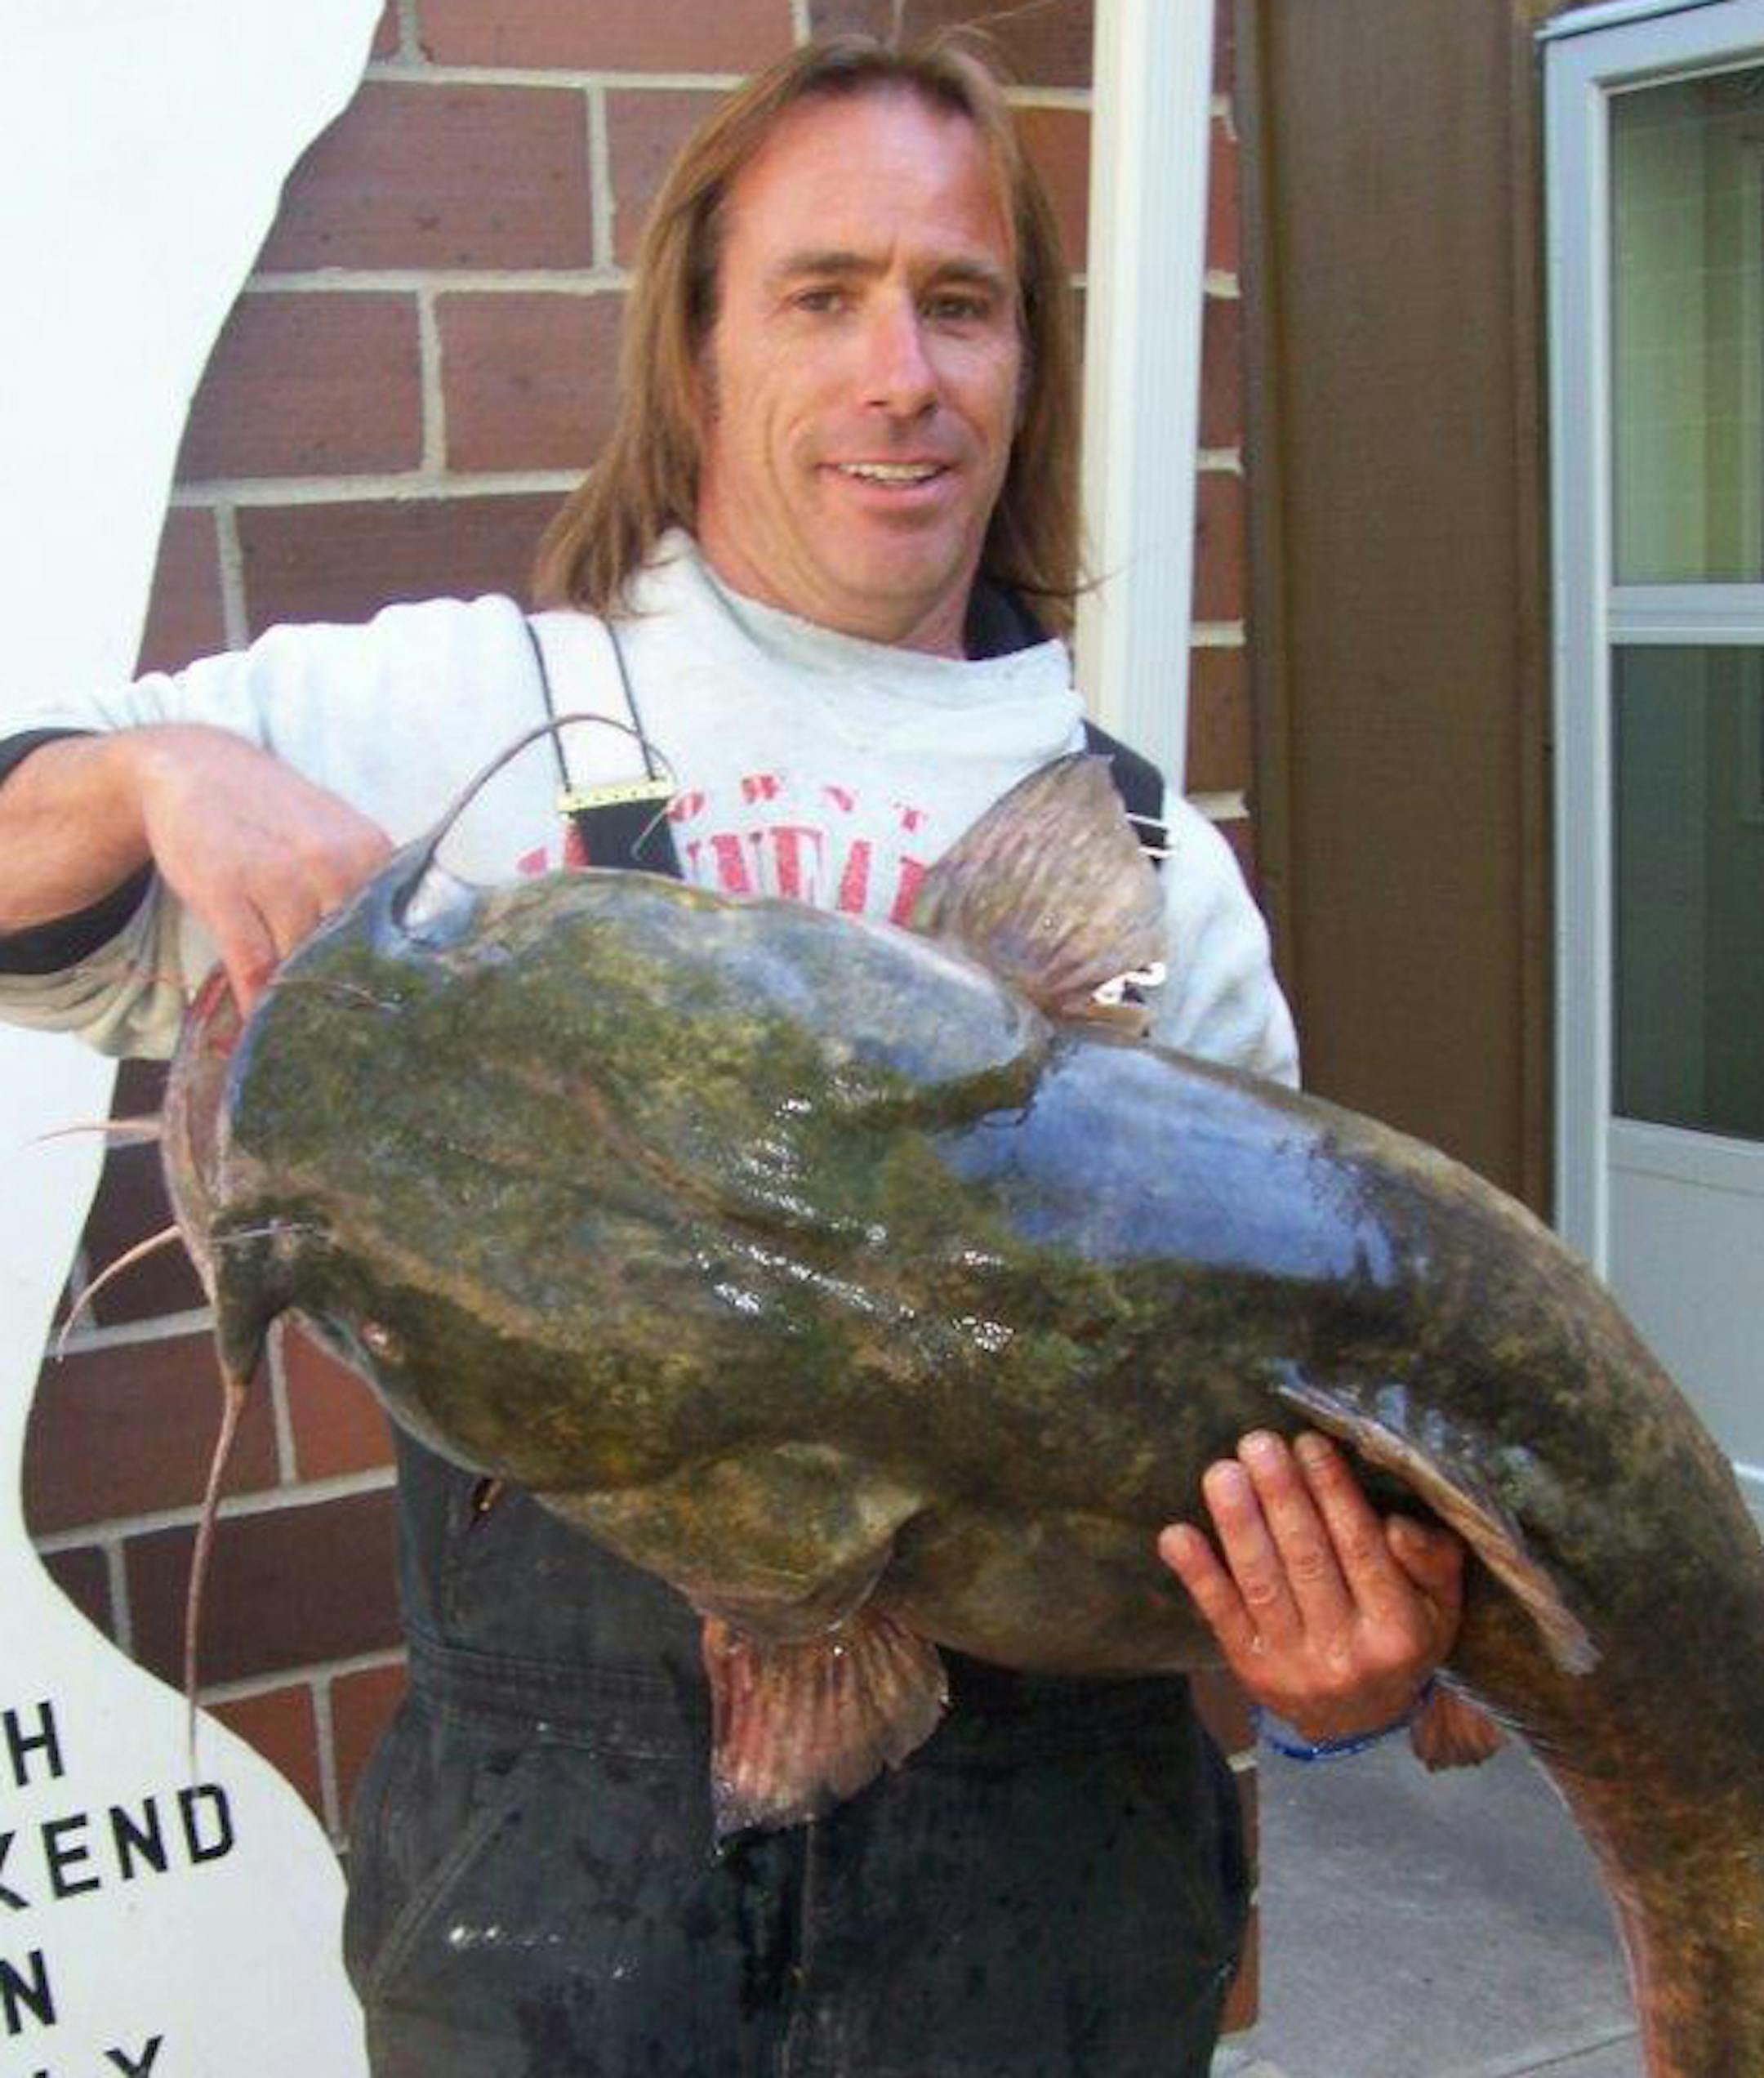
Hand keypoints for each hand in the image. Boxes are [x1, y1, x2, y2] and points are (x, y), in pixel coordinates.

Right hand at [130, 725, 391, 1014]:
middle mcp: (331, 863)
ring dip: (296, 1002)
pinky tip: (257, 1022)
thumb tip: (388, 961)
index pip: (389, 934)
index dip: (384, 979)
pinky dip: (256, 1001)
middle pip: (347, 956)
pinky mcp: (226, 890)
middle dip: (341, 996)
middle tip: (342, 1035)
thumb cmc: (275, 813)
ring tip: (297, 1033)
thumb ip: (363, 888)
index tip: (384, 1016)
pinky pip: (252, 965)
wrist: (195, 767)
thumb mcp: (336, 836)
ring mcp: (277, 877)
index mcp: (368, 852)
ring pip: (300, 965)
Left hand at [1158, 1429, 1462, 1743]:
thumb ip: (1431, 1560)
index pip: (1362, 1549)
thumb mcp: (1439, 1607)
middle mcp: (1348, 1652)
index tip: (1308, 1443)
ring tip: (1223, 1472)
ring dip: (1238, 1524)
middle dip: (1281, 1497)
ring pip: (1263, 1584)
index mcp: (1400, 1631)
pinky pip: (1222, 1617)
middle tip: (1258, 1443)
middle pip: (1308, 1560)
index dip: (1334, 1493)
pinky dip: (1198, 1574)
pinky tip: (1175, 1535)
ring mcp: (1295, 1664)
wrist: (1359, 1726)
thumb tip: (1397, 1524)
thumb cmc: (1398, 1641)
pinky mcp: (1252, 1670)